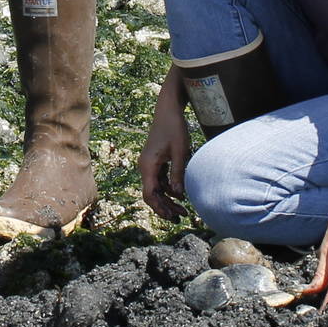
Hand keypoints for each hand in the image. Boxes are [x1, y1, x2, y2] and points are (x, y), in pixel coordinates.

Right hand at [141, 70, 191, 219]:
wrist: (168, 110)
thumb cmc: (174, 128)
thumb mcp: (180, 151)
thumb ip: (178, 173)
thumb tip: (179, 195)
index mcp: (148, 166)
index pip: (150, 194)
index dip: (160, 208)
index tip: (171, 217)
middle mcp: (145, 167)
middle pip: (152, 194)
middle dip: (165, 206)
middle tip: (181, 216)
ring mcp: (150, 164)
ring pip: (156, 188)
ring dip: (168, 199)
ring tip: (182, 210)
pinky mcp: (155, 161)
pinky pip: (159, 180)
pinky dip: (168, 189)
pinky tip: (180, 194)